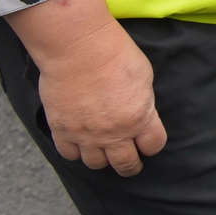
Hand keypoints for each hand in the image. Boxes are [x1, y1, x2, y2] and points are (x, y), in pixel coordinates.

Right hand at [5, 0, 164, 175]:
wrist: (78, 48)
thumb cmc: (115, 55)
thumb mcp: (144, 78)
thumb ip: (143, 103)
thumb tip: (140, 115)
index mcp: (140, 118)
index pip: (153, 146)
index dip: (152, 146)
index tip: (148, 143)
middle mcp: (114, 133)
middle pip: (125, 164)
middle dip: (130, 166)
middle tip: (129, 163)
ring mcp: (86, 134)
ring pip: (96, 164)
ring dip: (102, 159)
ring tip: (103, 153)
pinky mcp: (62, 130)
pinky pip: (69, 154)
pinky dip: (75, 152)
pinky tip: (80, 144)